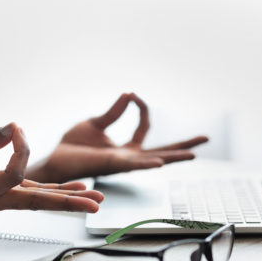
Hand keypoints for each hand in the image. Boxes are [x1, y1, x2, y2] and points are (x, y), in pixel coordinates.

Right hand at [0, 123, 103, 215]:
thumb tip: (14, 128)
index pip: (13, 176)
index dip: (20, 150)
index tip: (16, 130)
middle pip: (37, 203)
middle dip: (67, 203)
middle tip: (94, 204)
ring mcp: (4, 199)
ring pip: (41, 200)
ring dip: (69, 199)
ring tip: (96, 198)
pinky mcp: (10, 192)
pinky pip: (37, 193)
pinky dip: (57, 191)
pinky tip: (78, 189)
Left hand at [26, 93, 208, 182]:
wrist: (56, 160)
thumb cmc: (73, 145)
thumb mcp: (95, 124)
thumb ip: (113, 112)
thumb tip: (129, 94)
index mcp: (125, 148)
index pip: (144, 126)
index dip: (142, 108)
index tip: (134, 95)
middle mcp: (128, 157)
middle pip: (162, 150)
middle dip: (183, 145)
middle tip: (205, 139)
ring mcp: (122, 163)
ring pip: (154, 160)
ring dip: (174, 157)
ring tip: (194, 154)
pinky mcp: (112, 166)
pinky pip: (133, 165)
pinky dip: (147, 164)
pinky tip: (161, 162)